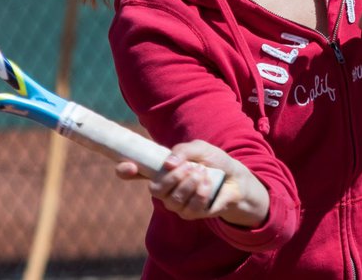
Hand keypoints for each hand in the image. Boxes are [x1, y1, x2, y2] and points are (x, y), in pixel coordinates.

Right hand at [114, 140, 268, 226]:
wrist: (235, 178)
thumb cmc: (213, 161)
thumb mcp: (199, 148)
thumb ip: (182, 150)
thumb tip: (168, 163)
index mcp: (162, 170)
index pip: (134, 172)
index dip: (125, 170)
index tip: (126, 166)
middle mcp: (165, 188)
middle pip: (156, 189)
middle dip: (173, 177)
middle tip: (190, 167)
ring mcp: (176, 203)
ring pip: (173, 199)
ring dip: (189, 183)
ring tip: (202, 173)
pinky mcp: (191, 214)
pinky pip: (189, 207)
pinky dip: (200, 193)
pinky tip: (207, 185)